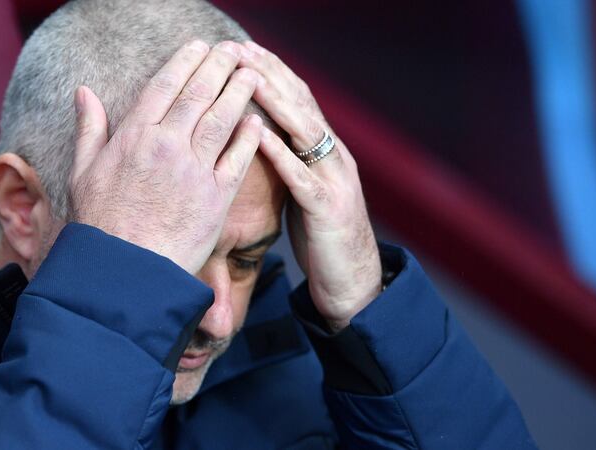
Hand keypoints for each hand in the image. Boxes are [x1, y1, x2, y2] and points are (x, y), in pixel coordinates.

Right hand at [69, 40, 262, 273]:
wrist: (125, 272)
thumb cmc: (100, 224)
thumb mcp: (82, 171)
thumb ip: (89, 128)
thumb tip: (83, 91)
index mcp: (134, 136)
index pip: (164, 85)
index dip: (185, 61)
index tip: (198, 47)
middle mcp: (168, 146)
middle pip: (198, 94)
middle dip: (218, 66)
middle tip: (232, 50)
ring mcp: (195, 171)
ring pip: (222, 119)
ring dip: (239, 92)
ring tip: (252, 73)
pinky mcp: (217, 197)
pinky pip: (238, 159)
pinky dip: (249, 138)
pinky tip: (258, 121)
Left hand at [239, 41, 381, 331]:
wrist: (354, 285)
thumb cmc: (323, 238)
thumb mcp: (306, 192)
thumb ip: (291, 163)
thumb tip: (261, 140)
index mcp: (326, 153)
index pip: (298, 101)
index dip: (272, 72)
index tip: (243, 50)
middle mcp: (334, 158)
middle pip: (301, 105)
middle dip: (271, 74)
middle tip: (241, 49)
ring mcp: (334, 182)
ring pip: (304, 133)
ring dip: (276, 103)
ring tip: (249, 78)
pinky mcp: (328, 210)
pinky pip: (301, 178)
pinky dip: (281, 156)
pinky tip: (259, 138)